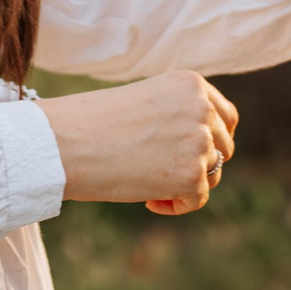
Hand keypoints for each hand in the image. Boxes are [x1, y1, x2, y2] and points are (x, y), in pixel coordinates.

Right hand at [38, 70, 236, 214]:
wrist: (64, 142)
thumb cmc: (93, 123)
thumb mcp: (147, 102)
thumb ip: (179, 115)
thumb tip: (204, 147)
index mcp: (191, 84)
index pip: (225, 117)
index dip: (211, 139)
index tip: (186, 153)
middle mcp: (201, 109)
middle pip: (224, 147)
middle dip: (199, 163)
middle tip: (162, 172)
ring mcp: (199, 141)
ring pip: (212, 173)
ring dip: (185, 183)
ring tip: (150, 184)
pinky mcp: (191, 175)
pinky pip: (198, 198)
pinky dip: (178, 205)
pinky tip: (150, 200)